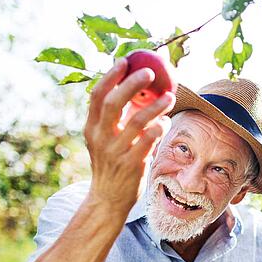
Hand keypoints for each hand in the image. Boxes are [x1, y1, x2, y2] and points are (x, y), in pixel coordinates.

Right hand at [84, 58, 175, 214]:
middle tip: (150, 72)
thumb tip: (133, 90)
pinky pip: (148, 141)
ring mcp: (115, 151)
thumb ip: (114, 119)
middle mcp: (100, 137)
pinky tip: (165, 123)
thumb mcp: (104, 141)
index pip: (97, 95)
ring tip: (170, 97)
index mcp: (91, 128)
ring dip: (156, 106)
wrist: (107, 199)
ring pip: (137, 121)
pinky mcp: (130, 164)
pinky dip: (159, 128)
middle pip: (114, 102)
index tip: (125, 61)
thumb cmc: (111, 165)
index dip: (111, 76)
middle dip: (132, 83)